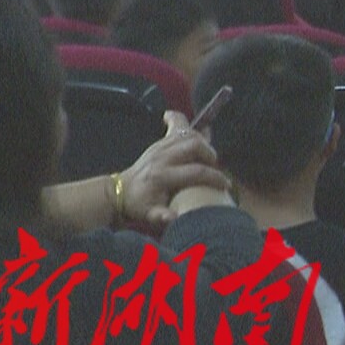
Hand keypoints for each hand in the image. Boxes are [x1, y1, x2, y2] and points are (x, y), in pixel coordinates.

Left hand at [120, 112, 232, 226]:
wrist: (119, 192)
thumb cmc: (138, 205)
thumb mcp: (149, 215)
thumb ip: (161, 216)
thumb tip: (173, 218)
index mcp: (161, 176)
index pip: (196, 171)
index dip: (215, 178)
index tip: (225, 185)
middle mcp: (161, 158)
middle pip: (194, 145)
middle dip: (211, 155)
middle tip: (214, 167)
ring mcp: (159, 147)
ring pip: (189, 133)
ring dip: (203, 142)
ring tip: (208, 156)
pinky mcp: (159, 142)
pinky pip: (179, 127)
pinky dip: (191, 128)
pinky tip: (198, 130)